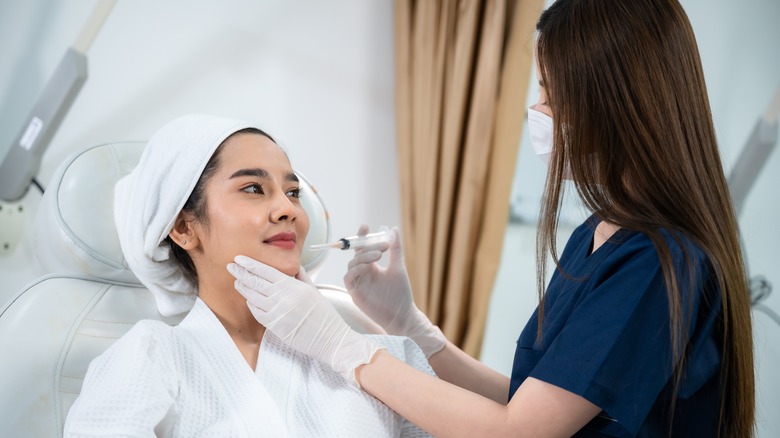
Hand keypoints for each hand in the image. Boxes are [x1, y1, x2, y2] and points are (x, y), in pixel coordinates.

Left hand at [228, 256, 382, 383]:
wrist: (330, 338)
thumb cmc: (323, 314)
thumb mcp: (313, 289)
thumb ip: (300, 276)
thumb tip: (291, 266)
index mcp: (292, 285)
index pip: (265, 271)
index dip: (250, 264)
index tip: (240, 258)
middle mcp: (283, 297)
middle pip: (255, 282)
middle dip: (241, 273)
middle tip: (231, 266)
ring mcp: (277, 312)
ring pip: (253, 297)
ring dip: (243, 287)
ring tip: (237, 281)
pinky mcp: (274, 326)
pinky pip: (257, 312)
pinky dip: (251, 304)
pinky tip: (249, 299)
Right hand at [344, 225, 445, 357]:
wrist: (402, 314)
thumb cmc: (401, 293)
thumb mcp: (398, 267)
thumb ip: (395, 249)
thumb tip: (394, 229)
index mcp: (372, 267)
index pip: (363, 249)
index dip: (361, 237)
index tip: (365, 227)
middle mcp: (363, 274)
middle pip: (357, 255)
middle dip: (367, 246)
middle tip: (383, 245)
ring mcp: (358, 283)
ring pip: (352, 265)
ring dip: (363, 257)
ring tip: (378, 255)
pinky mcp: (355, 293)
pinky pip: (348, 278)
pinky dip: (355, 270)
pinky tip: (367, 267)